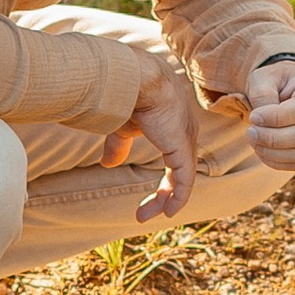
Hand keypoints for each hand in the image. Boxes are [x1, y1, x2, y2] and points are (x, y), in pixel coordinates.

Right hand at [100, 48, 200, 223]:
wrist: (135, 79)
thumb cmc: (129, 94)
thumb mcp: (122, 126)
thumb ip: (119, 145)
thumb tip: (109, 164)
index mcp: (173, 126)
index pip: (174, 159)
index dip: (163, 182)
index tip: (148, 200)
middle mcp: (184, 133)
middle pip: (179, 172)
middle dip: (163, 194)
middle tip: (143, 213)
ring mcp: (186, 140)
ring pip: (182, 178)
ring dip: (166, 199)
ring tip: (147, 215)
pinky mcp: (182, 147)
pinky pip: (185, 179)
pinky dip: (178, 196)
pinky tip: (169, 211)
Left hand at [245, 54, 294, 172]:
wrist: (284, 90)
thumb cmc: (274, 81)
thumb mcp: (264, 78)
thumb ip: (263, 95)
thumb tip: (262, 122)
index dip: (275, 118)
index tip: (253, 117)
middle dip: (273, 138)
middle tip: (250, 132)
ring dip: (273, 152)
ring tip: (254, 140)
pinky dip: (277, 161)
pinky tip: (261, 150)